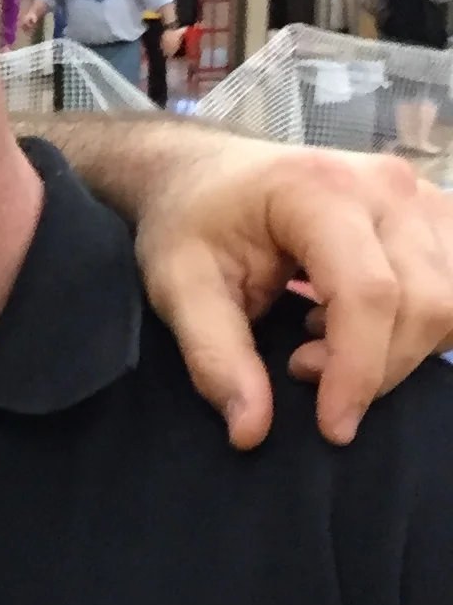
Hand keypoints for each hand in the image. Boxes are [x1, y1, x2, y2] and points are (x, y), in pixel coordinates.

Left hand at [130, 136, 452, 446]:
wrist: (207, 173)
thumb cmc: (190, 222)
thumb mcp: (178, 288)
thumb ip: (215, 358)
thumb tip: (251, 431)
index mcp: (319, 189)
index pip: (369, 293)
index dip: (359, 371)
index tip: (333, 427)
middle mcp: (386, 184)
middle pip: (426, 302)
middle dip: (374, 366)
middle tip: (299, 368)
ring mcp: (420, 196)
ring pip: (452, 301)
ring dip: (401, 348)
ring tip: (323, 343)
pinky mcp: (435, 216)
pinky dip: (419, 328)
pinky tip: (358, 325)